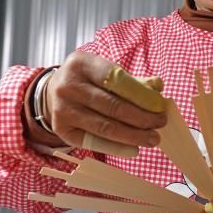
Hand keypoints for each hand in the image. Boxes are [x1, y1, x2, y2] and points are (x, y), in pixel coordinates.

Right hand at [38, 52, 166, 155]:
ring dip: (133, 135)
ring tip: (152, 139)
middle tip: (160, 123)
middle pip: (113, 106)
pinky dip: (117, 147)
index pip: (117, 80)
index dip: (142, 95)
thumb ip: (131, 80)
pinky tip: (134, 148)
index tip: (160, 106)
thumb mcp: (104, 72)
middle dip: (142, 117)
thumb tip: (157, 88)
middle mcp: (69, 85)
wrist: (52, 92)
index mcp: (82, 64)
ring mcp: (63, 109)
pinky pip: (94, 141)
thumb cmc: (86, 81)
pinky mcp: (62, 130)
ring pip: (105, 127)